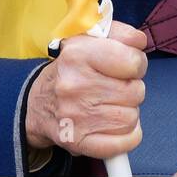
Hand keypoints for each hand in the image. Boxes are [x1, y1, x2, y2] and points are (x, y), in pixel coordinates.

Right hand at [24, 20, 146, 158]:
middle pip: (136, 92)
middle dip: (131, 88)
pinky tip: (114, 125)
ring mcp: (75, 116)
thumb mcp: (89, 40)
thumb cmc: (71, 70)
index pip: (133, 62)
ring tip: (110, 104)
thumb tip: (140, 42)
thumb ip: (120, 34)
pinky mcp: (77, 142)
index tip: (126, 67)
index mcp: (78, 54)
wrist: (37, 103)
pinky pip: (123, 142)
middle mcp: (75, 85)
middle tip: (115, 87)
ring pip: (131, 117)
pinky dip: (127, 136)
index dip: (136, 64)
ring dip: (127, 111)